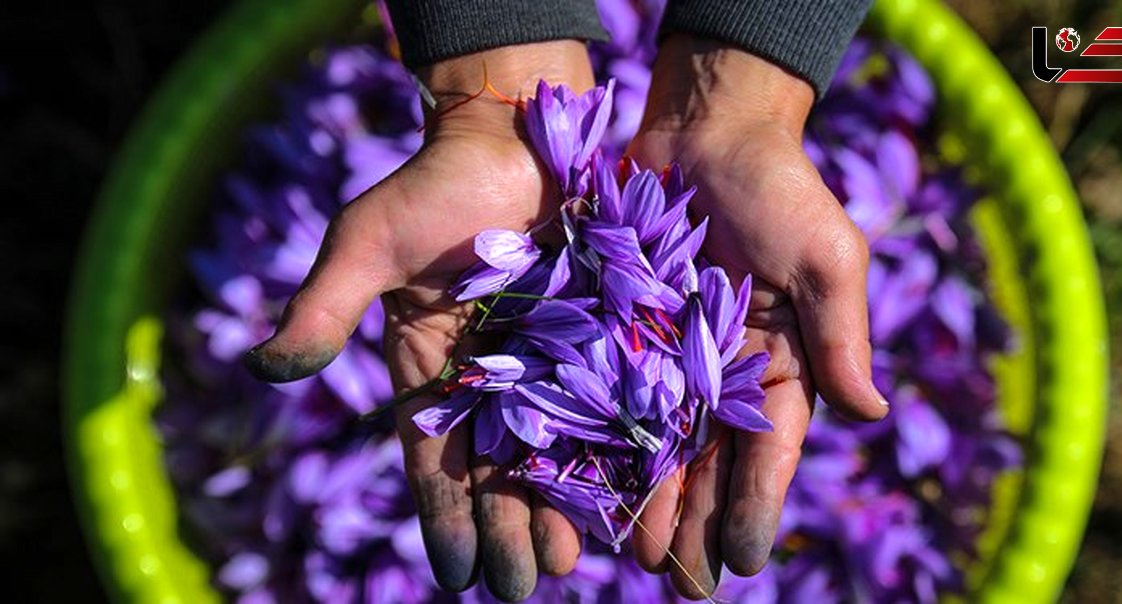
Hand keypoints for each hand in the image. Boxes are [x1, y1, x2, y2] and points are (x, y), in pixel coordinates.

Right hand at [244, 41, 593, 600]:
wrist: (514, 132)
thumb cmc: (434, 184)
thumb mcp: (368, 243)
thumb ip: (323, 306)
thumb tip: (264, 371)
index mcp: (431, 369)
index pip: (434, 457)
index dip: (445, 516)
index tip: (459, 574)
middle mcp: (490, 376)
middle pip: (497, 468)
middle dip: (507, 528)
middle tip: (522, 585)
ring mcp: (549, 359)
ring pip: (553, 448)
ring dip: (557, 506)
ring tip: (567, 562)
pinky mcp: (601, 333)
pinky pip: (608, 400)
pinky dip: (612, 449)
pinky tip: (625, 496)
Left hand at [626, 35, 888, 597]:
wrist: (705, 128)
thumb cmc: (779, 188)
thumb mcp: (826, 256)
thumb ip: (842, 334)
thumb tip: (872, 414)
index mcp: (780, 364)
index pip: (770, 449)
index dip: (756, 504)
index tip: (742, 558)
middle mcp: (722, 372)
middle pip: (709, 460)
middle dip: (695, 520)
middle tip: (678, 580)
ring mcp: (668, 354)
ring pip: (656, 441)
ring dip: (646, 498)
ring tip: (632, 555)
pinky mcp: (620, 328)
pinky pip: (606, 392)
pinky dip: (598, 438)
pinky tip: (582, 483)